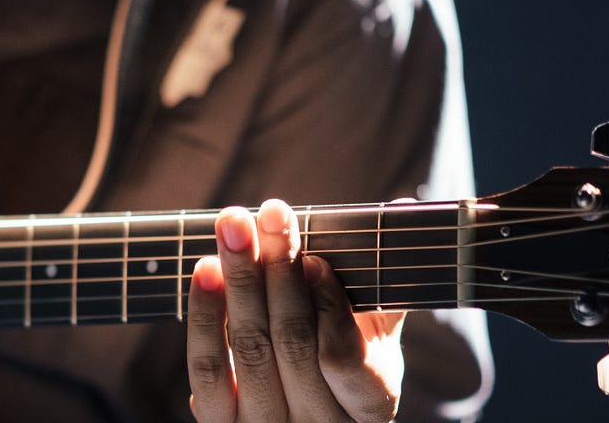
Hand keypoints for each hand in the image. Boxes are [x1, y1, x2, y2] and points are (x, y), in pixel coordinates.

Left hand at [187, 199, 406, 422]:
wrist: (301, 422)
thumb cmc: (347, 368)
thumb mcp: (375, 338)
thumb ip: (382, 283)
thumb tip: (403, 208)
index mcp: (369, 404)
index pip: (345, 359)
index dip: (329, 309)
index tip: (316, 261)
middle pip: (292, 342)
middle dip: (280, 271)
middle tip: (272, 212)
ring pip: (250, 349)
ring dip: (240, 279)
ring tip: (233, 225)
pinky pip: (209, 369)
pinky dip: (205, 315)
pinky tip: (206, 269)